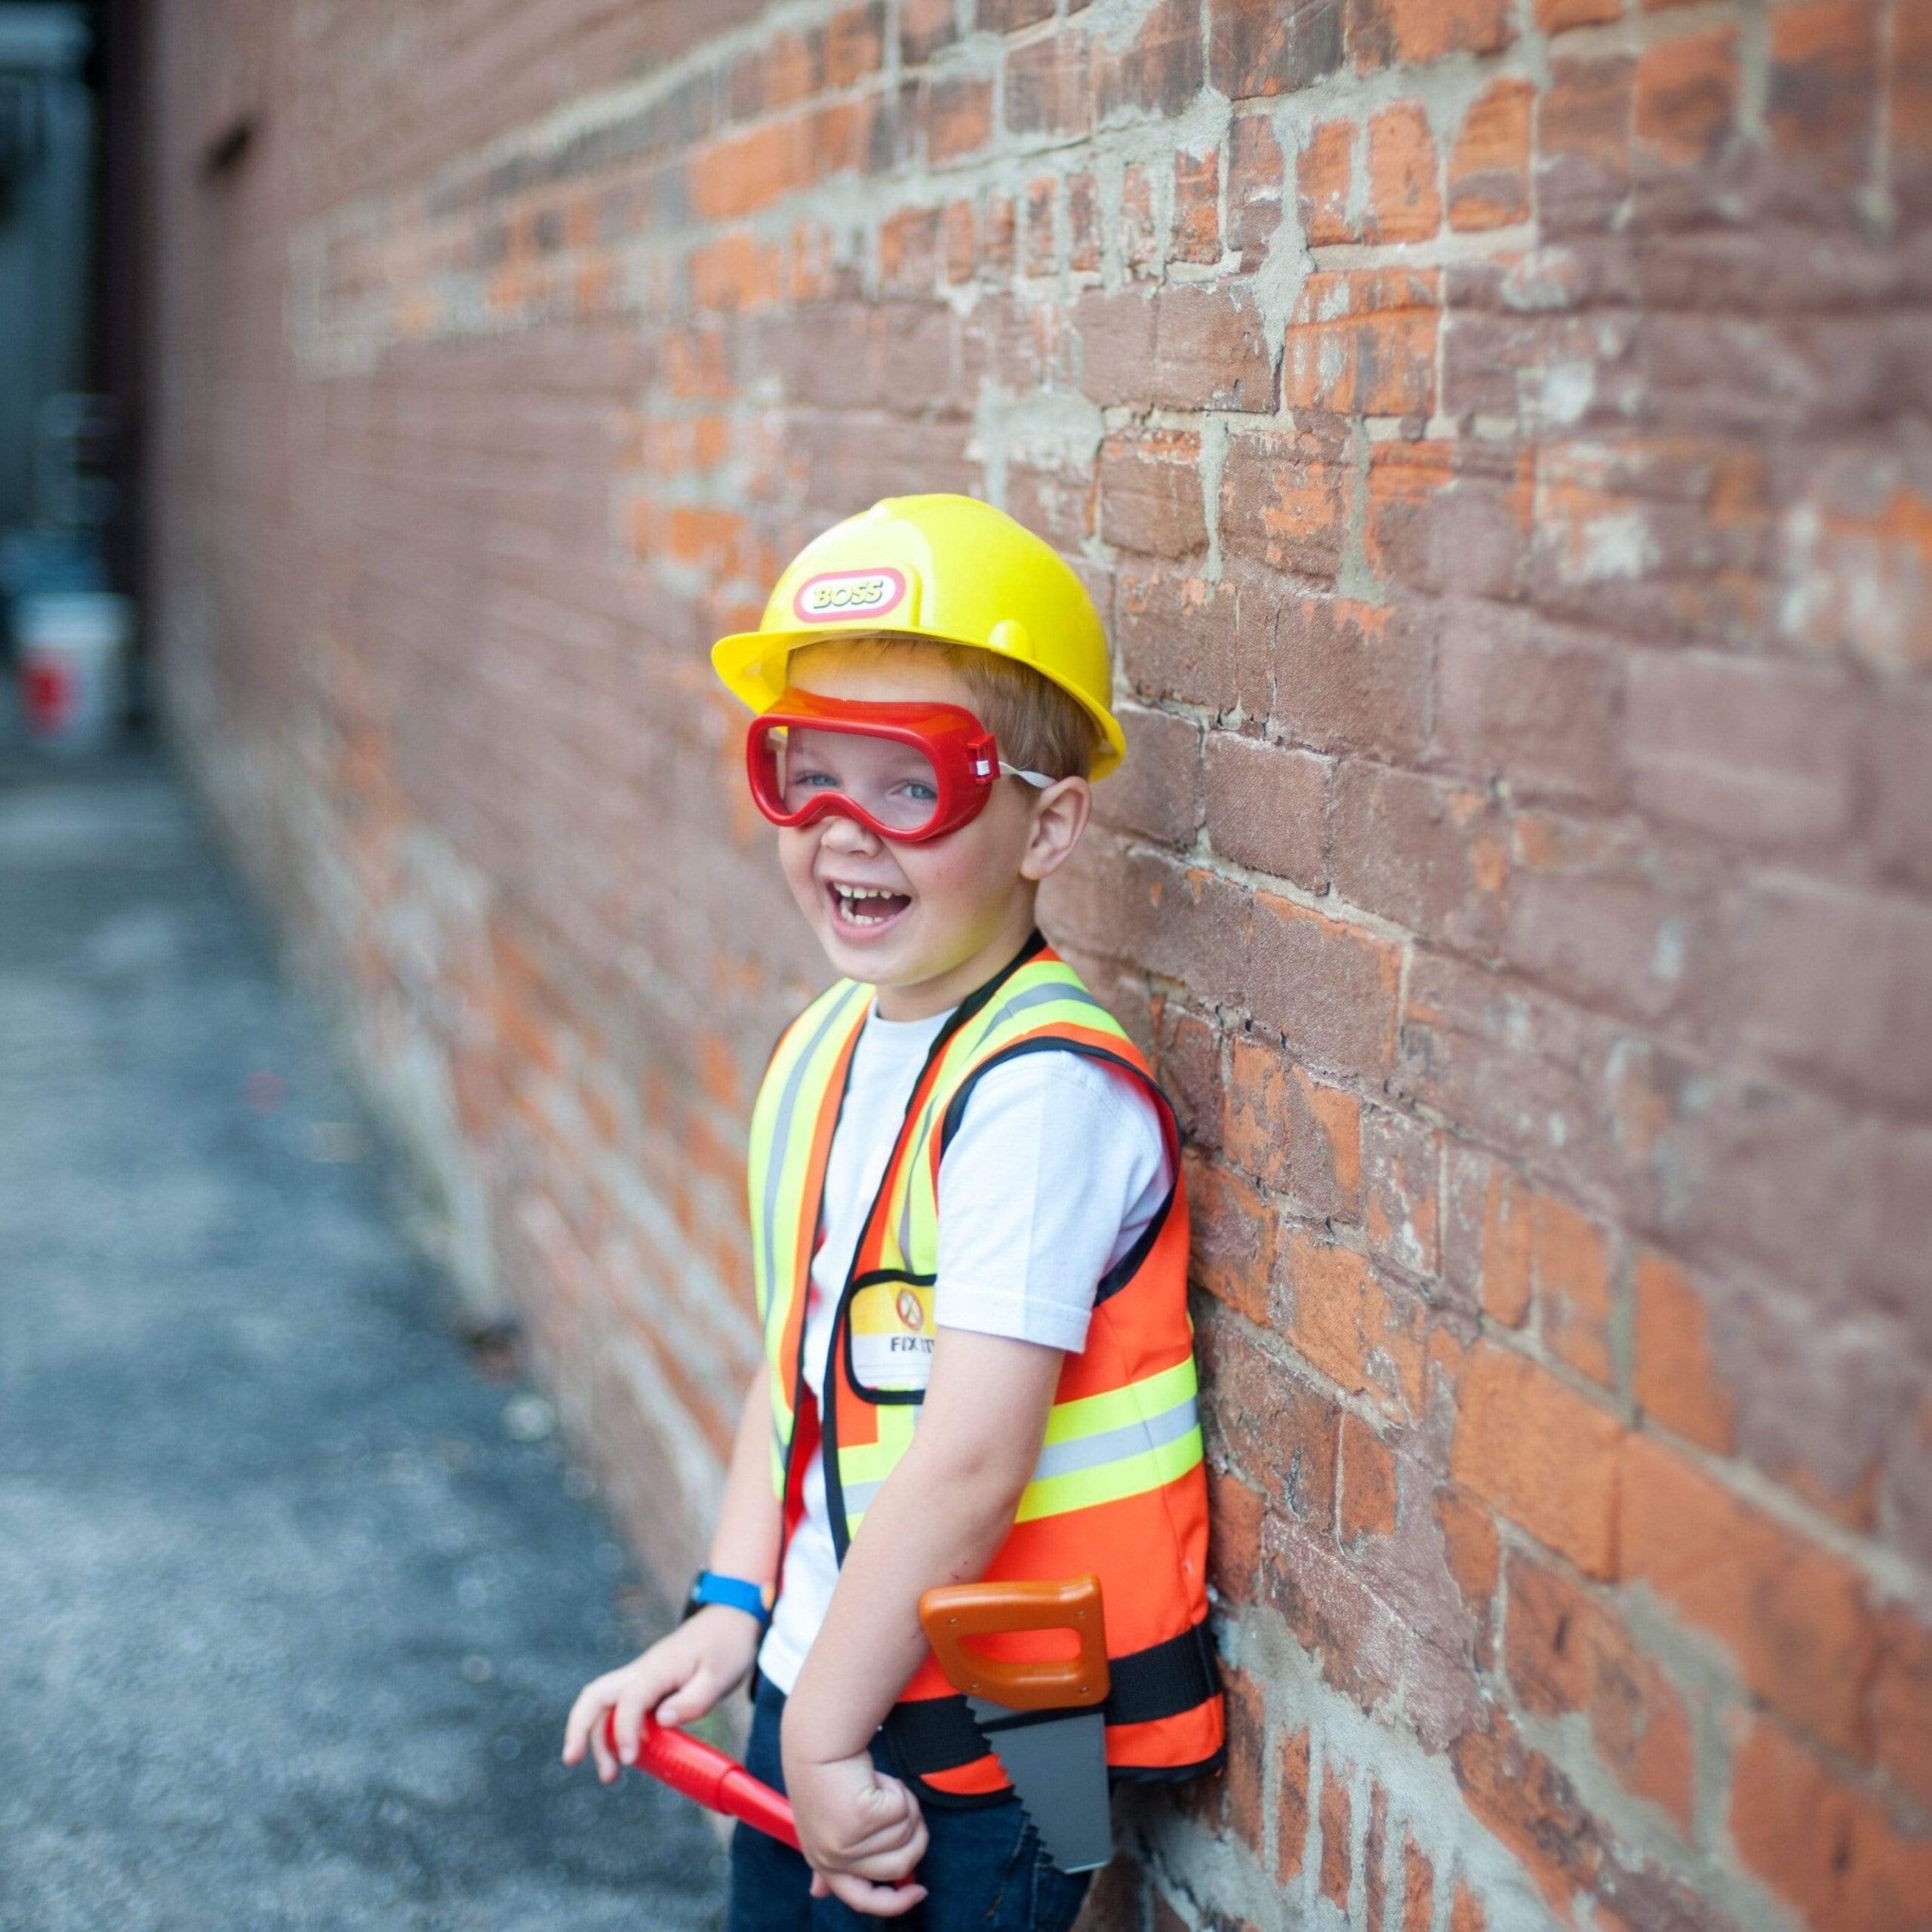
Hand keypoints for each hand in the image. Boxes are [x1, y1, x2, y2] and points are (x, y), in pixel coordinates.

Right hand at [560, 1606, 762, 1782]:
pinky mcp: (646, 1685)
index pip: (629, 1700)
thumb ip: (693, 1700)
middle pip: (595, 1695)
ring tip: (609, 1775)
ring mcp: (641, 1677)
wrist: (729, 1619)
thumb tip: (662, 1721)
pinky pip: (619, 1707)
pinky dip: (612, 1731)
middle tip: (573, 1761)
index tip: (629, 1760)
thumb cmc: (726, 1648)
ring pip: (602, 1703)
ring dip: (595, 1736)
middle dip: (579, 1728)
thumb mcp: (720, 1677)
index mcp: (659, 1669)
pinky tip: (625, 1755)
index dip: (624, 1731)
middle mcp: (641, 1671)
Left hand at [783, 1746, 928, 1916]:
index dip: (896, 1903)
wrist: (816, 1742)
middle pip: (900, 1866)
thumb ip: (829, 1859)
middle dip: (916, 1836)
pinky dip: (898, 1790)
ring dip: (905, 1805)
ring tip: (879, 1786)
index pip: (863, 1901)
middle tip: (906, 1807)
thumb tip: (818, 1892)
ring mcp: (846, 1843)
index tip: (920, 1891)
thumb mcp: (823, 1825)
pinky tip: (875, 1779)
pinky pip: (903, 1810)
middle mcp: (833, 1859)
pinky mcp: (860, 1819)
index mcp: (824, 1864)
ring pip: (906, 1834)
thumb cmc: (825, 1779)